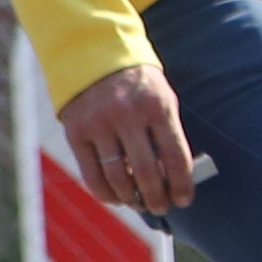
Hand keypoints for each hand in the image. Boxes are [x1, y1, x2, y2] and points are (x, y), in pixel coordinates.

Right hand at [59, 65, 194, 214]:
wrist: (95, 54)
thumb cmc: (138, 84)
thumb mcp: (161, 99)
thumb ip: (167, 134)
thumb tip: (174, 178)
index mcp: (157, 106)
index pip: (175, 156)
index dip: (183, 184)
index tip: (185, 200)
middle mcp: (127, 115)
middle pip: (146, 172)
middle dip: (157, 198)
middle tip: (162, 207)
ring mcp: (99, 124)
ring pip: (117, 177)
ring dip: (131, 199)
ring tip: (140, 204)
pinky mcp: (76, 132)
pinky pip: (91, 174)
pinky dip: (106, 193)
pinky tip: (117, 198)